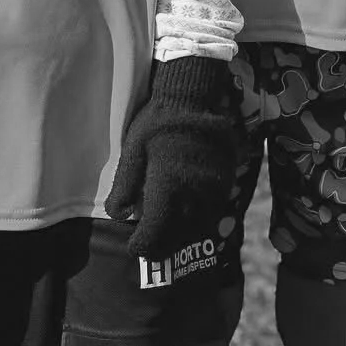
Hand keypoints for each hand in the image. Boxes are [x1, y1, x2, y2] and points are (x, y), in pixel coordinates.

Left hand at [105, 56, 237, 258]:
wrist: (192, 97)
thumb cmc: (156, 124)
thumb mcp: (131, 152)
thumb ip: (124, 187)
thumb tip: (119, 216)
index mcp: (168, 187)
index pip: (156, 233)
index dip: (143, 246)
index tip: (135, 248)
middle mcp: (194, 193)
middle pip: (178, 236)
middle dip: (162, 246)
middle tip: (150, 248)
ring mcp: (214, 188)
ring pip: (199, 227)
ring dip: (183, 236)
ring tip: (169, 236)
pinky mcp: (226, 180)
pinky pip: (214, 211)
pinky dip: (200, 221)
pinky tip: (189, 217)